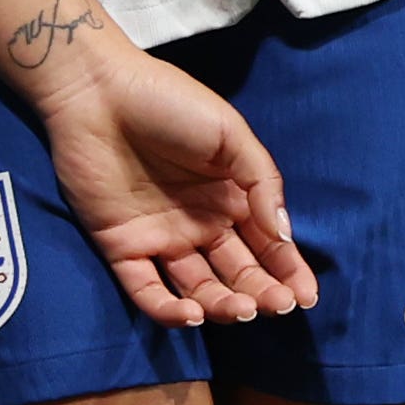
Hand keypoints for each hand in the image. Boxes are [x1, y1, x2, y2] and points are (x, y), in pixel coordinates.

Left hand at [33, 40, 318, 327]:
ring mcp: (161, 239)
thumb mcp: (229, 133)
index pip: (267, 246)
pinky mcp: (122, 248)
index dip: (289, 273)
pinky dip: (170, 311)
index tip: (307, 297)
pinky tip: (194, 314)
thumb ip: (262, 182)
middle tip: (279, 306)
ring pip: (198, 289)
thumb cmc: (169, 103)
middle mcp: (199, 224)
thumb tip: (284, 236)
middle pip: (237, 273)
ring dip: (223, 306)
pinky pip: (147, 291)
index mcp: (229, 197)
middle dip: (263, 295)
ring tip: (242, 309)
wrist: (97, 90)